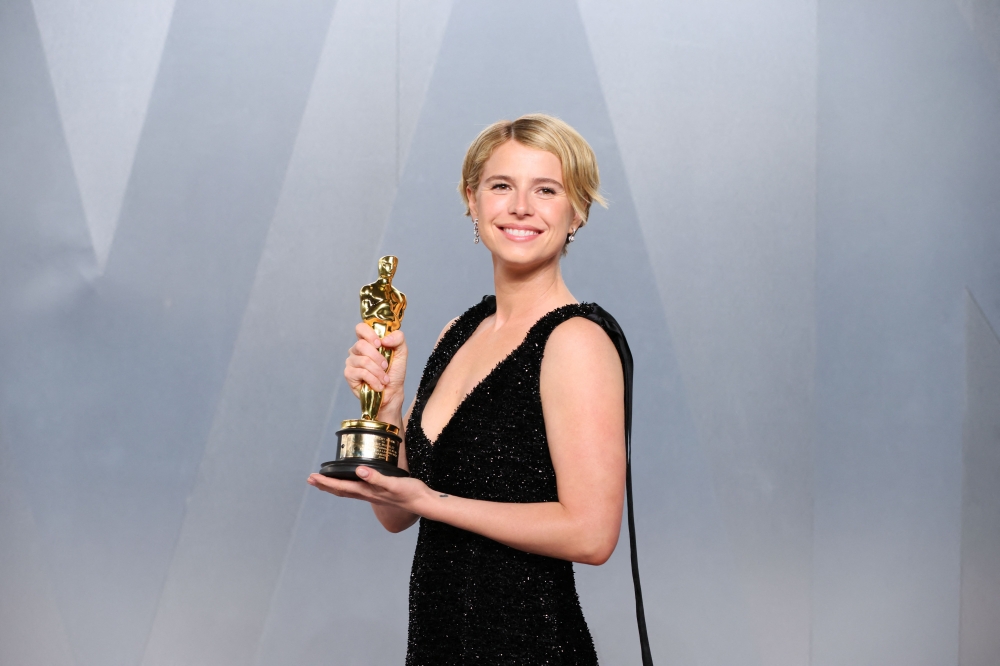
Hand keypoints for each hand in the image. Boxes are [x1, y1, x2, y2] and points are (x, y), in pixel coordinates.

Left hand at [307, 467, 427, 511]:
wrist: (423, 502)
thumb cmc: (409, 493)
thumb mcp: (393, 483)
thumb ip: (376, 478)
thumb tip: (359, 471)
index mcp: (367, 491)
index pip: (342, 486)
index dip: (326, 482)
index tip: (313, 477)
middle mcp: (367, 494)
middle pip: (341, 490)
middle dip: (325, 485)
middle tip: (311, 479)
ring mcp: (373, 494)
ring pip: (348, 490)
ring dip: (334, 486)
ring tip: (324, 482)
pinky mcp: (379, 491)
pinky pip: (357, 488)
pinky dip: (348, 484)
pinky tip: (351, 481)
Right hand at [344, 324, 407, 414]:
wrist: (393, 391)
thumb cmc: (394, 371)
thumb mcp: (402, 352)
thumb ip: (398, 338)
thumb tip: (384, 339)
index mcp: (368, 341)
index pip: (360, 328)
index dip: (369, 334)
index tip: (379, 343)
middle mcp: (357, 350)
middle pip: (361, 345)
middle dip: (378, 357)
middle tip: (386, 366)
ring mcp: (352, 362)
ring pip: (363, 361)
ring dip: (378, 372)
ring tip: (384, 379)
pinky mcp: (349, 374)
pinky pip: (361, 373)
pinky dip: (374, 380)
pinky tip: (378, 385)